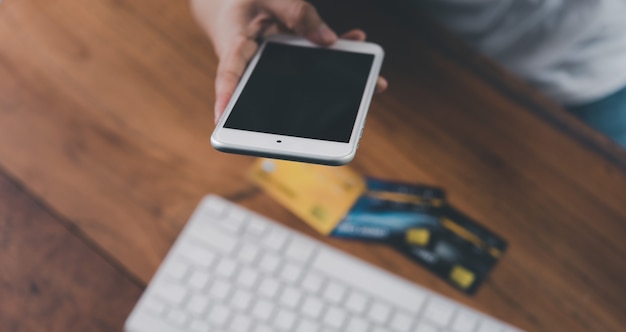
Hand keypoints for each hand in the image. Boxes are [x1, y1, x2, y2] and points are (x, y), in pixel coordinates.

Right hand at [191, 0, 386, 122]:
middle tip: (323, 132)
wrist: (243, 4)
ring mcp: (275, 70)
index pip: (229, 74)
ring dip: (337, 85)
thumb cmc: (248, 2)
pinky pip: (315, 64)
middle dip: (300, 114)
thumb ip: (295, 12)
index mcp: (236, 48)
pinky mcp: (292, 63)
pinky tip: (359, 41)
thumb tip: (329, 40)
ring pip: (302, 84)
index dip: (226, 97)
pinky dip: (340, 56)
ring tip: (372, 84)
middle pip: (271, 94)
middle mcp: (255, 67)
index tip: (222, 119)